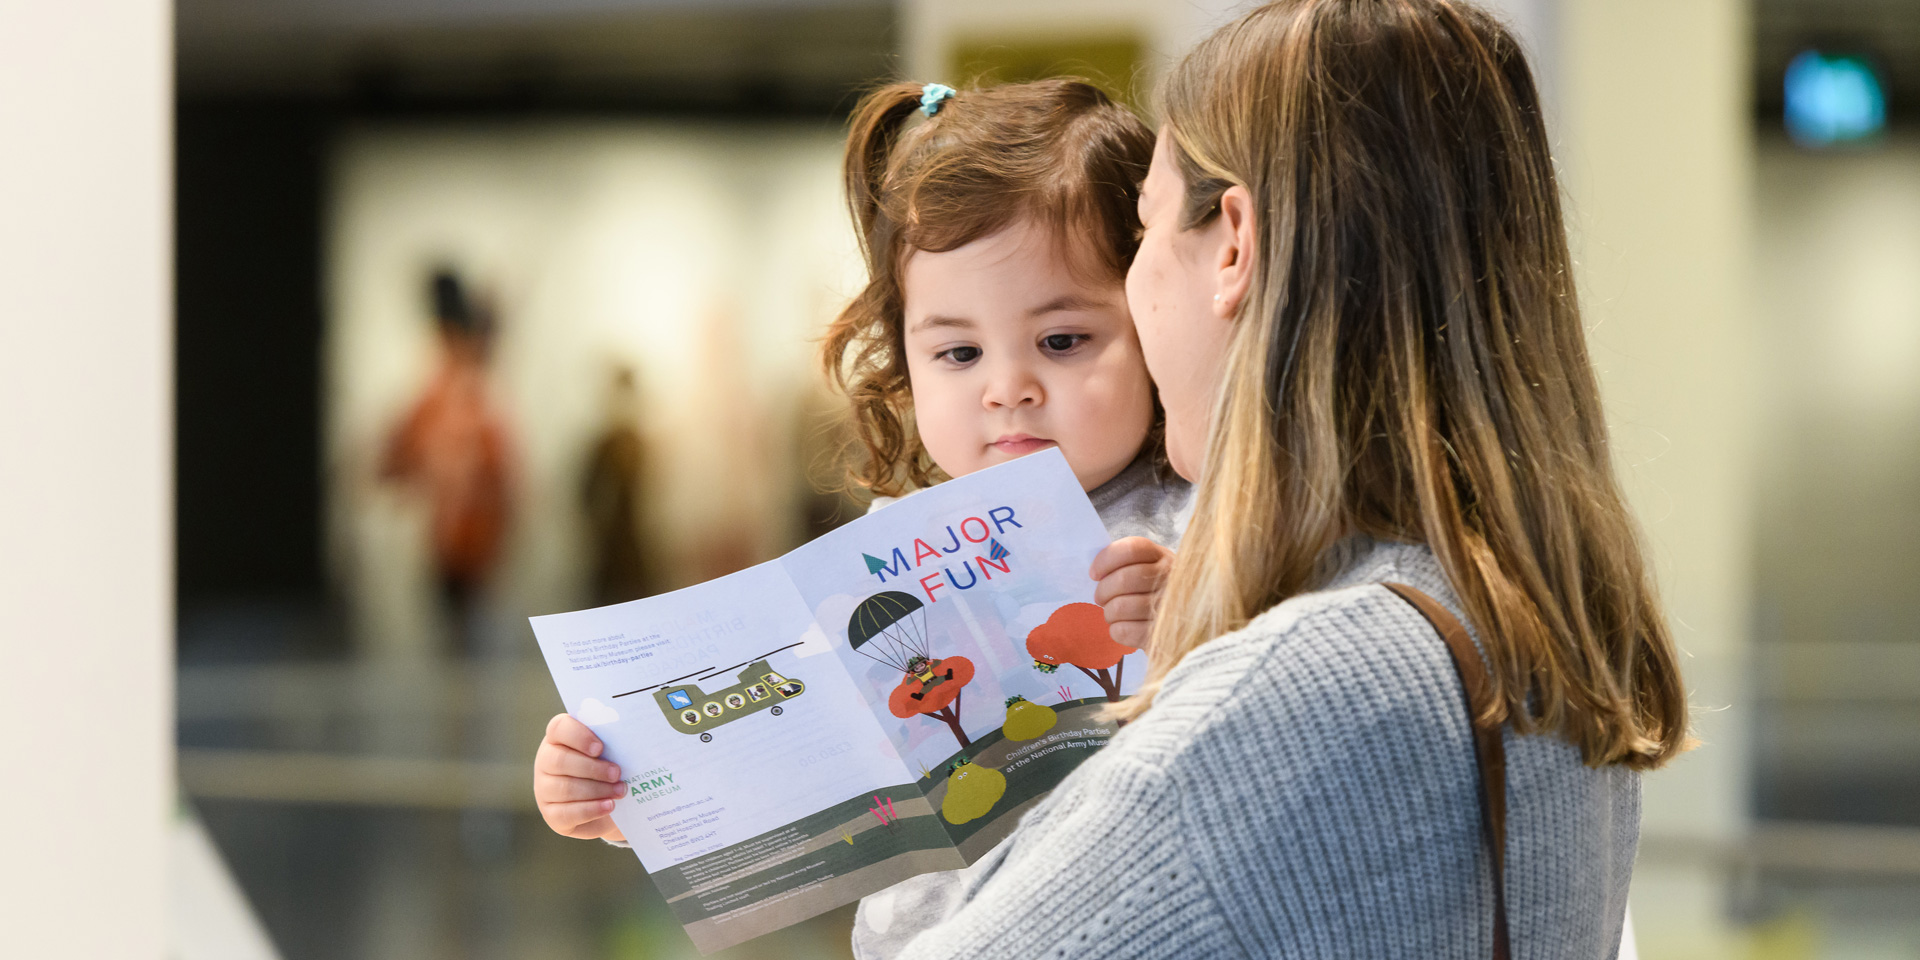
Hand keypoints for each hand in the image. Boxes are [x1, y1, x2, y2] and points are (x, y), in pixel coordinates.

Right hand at [534, 713, 627, 841]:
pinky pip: (566, 813)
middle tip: (617, 773)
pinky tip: (609, 806)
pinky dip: (591, 809)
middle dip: (592, 768)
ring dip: (597, 790)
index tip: (600, 748)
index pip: (559, 728)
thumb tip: (637, 733)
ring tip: (621, 791)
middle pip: (560, 761)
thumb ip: (616, 740)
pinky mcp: (551, 814)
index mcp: (559, 738)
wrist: (611, 805)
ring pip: (565, 788)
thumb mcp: (613, 751)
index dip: (579, 736)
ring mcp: (545, 789)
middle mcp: (546, 761)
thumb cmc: (611, 768)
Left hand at [1089, 537, 1174, 648]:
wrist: (1184, 624)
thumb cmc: (1153, 592)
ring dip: (1109, 612)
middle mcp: (1171, 579)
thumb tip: (1096, 574)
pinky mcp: (1163, 634)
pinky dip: (1116, 630)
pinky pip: (1125, 631)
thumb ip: (1125, 564)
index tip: (1094, 574)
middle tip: (1101, 598)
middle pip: (1124, 579)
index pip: (1131, 549)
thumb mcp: (1148, 568)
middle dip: (1103, 591)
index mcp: (1163, 558)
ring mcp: (1170, 607)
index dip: (1105, 560)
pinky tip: (1123, 627)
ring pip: (1121, 607)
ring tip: (1113, 613)